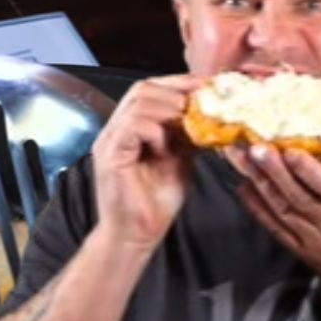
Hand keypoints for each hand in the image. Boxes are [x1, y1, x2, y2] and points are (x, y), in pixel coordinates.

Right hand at [91, 74, 200, 250]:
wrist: (135, 236)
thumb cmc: (154, 204)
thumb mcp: (179, 160)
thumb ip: (186, 136)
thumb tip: (209, 115)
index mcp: (128, 128)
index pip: (149, 89)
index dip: (178, 83)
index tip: (205, 86)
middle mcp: (115, 130)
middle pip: (142, 89)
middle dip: (175, 92)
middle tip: (199, 106)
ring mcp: (110, 142)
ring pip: (138, 102)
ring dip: (168, 111)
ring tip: (183, 129)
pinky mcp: (111, 156)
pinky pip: (134, 126)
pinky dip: (155, 131)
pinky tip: (165, 147)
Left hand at [225, 140, 320, 300]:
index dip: (307, 171)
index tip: (288, 150)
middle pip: (300, 198)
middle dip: (274, 173)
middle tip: (253, 148)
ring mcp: (317, 242)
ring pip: (284, 212)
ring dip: (259, 186)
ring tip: (239, 162)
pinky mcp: (305, 253)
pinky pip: (277, 230)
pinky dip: (258, 210)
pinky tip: (243, 189)